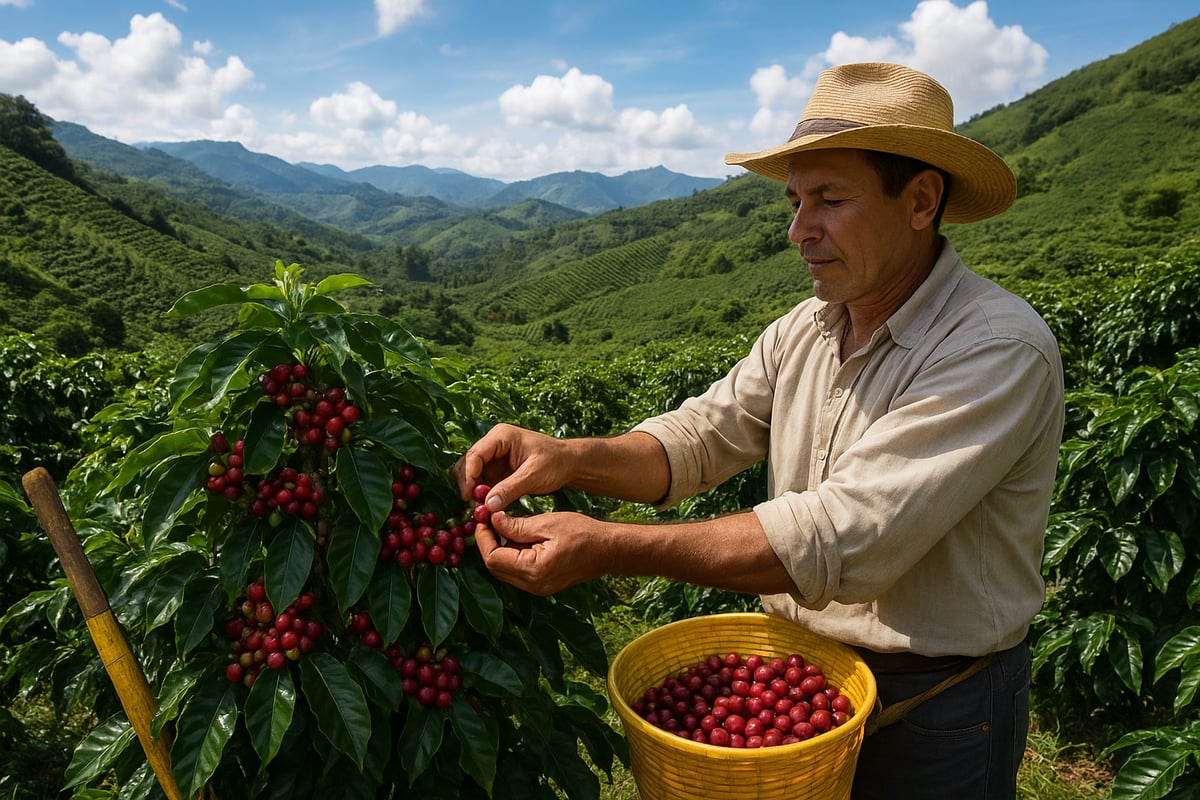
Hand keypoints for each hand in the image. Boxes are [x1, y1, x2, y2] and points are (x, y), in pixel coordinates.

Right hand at [453, 423, 569, 512]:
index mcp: (501, 436)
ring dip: (473, 491)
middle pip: (468, 463)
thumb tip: (487, 505)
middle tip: (474, 506)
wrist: (569, 463)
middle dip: (468, 485)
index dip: (469, 477)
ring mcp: (494, 457)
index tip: (469, 497)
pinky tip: (487, 508)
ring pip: (472, 474)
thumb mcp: (533, 476)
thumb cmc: (555, 463)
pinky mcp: (497, 470)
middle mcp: (493, 444)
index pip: (475, 454)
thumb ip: (510, 489)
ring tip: (481, 509)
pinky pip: (482, 482)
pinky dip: (481, 495)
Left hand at [473, 510, 605, 595]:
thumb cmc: (582, 533)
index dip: (483, 538)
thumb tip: (493, 520)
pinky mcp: (542, 584)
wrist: (608, 550)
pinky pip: (518, 572)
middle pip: (495, 568)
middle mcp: (532, 585)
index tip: (482, 518)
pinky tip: (519, 537)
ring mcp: (538, 588)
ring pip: (505, 571)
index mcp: (533, 570)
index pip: (492, 558)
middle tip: (488, 521)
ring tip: (503, 526)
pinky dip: (512, 555)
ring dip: (499, 549)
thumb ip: (516, 526)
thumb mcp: (546, 523)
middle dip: (488, 544)